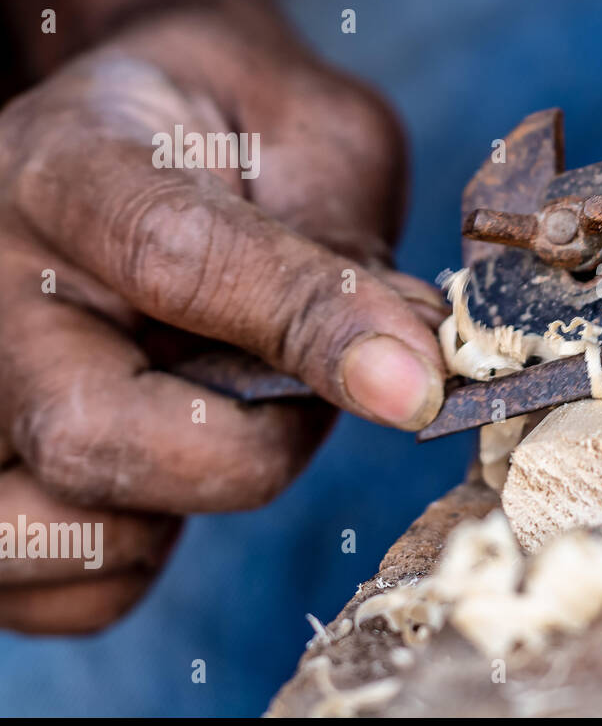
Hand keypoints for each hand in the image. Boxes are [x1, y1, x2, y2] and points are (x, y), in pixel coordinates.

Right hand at [0, 10, 445, 631]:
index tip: (419, 384)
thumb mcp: (309, 137)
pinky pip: (64, 592)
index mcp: (64, 164)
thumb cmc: (234, 134)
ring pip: (58, 530)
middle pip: (88, 431)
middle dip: (248, 449)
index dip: (312, 329)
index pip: (174, 261)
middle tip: (306, 396)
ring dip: (182, 507)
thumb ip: (345, 245)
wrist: (140, 134)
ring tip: (221, 423)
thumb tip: (411, 372)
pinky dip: (140, 559)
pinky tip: (171, 473)